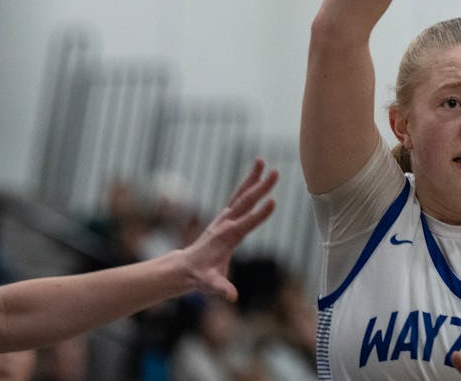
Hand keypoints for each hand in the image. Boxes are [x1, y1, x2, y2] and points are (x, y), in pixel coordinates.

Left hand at [176, 159, 277, 300]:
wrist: (184, 267)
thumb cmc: (200, 276)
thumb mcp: (209, 284)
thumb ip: (221, 289)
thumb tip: (231, 298)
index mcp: (227, 237)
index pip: (246, 224)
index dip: (259, 214)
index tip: (273, 201)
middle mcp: (225, 223)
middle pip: (245, 202)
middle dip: (260, 187)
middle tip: (276, 172)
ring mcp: (224, 217)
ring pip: (241, 194)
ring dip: (252, 178)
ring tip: (263, 161)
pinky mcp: (225, 216)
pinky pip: (238, 196)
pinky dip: (247, 183)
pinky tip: (256, 174)